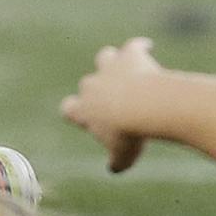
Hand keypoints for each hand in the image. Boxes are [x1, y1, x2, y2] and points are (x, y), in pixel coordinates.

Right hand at [60, 38, 167, 173]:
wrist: (145, 105)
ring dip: (112, 61)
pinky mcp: (129, 55)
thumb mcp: (123, 156)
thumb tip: (114, 168)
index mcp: (84, 109)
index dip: (75, 111)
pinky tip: (147, 48)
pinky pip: (133, 47)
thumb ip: (117, 161)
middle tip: (114, 100)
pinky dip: (139, 47)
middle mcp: (92, 85)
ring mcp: (110, 67)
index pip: (68, 109)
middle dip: (98, 90)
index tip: (83, 115)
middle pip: (87, 83)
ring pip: (104, 57)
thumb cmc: (131, 134)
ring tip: (122, 65)